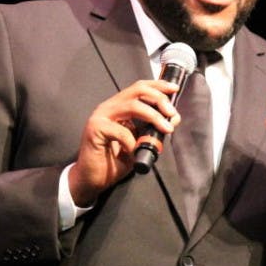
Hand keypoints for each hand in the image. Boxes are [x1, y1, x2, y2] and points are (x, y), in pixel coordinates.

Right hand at [68, 78, 180, 205]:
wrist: (91, 180)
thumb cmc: (113, 162)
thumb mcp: (139, 143)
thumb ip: (152, 130)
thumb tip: (172, 120)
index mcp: (118, 107)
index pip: (139, 88)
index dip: (158, 85)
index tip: (174, 89)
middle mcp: (109, 107)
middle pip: (138, 91)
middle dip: (159, 99)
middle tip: (172, 114)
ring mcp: (100, 116)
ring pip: (132, 105)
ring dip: (153, 116)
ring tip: (165, 129)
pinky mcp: (95, 129)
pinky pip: (121, 131)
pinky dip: (133, 141)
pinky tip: (135, 150)